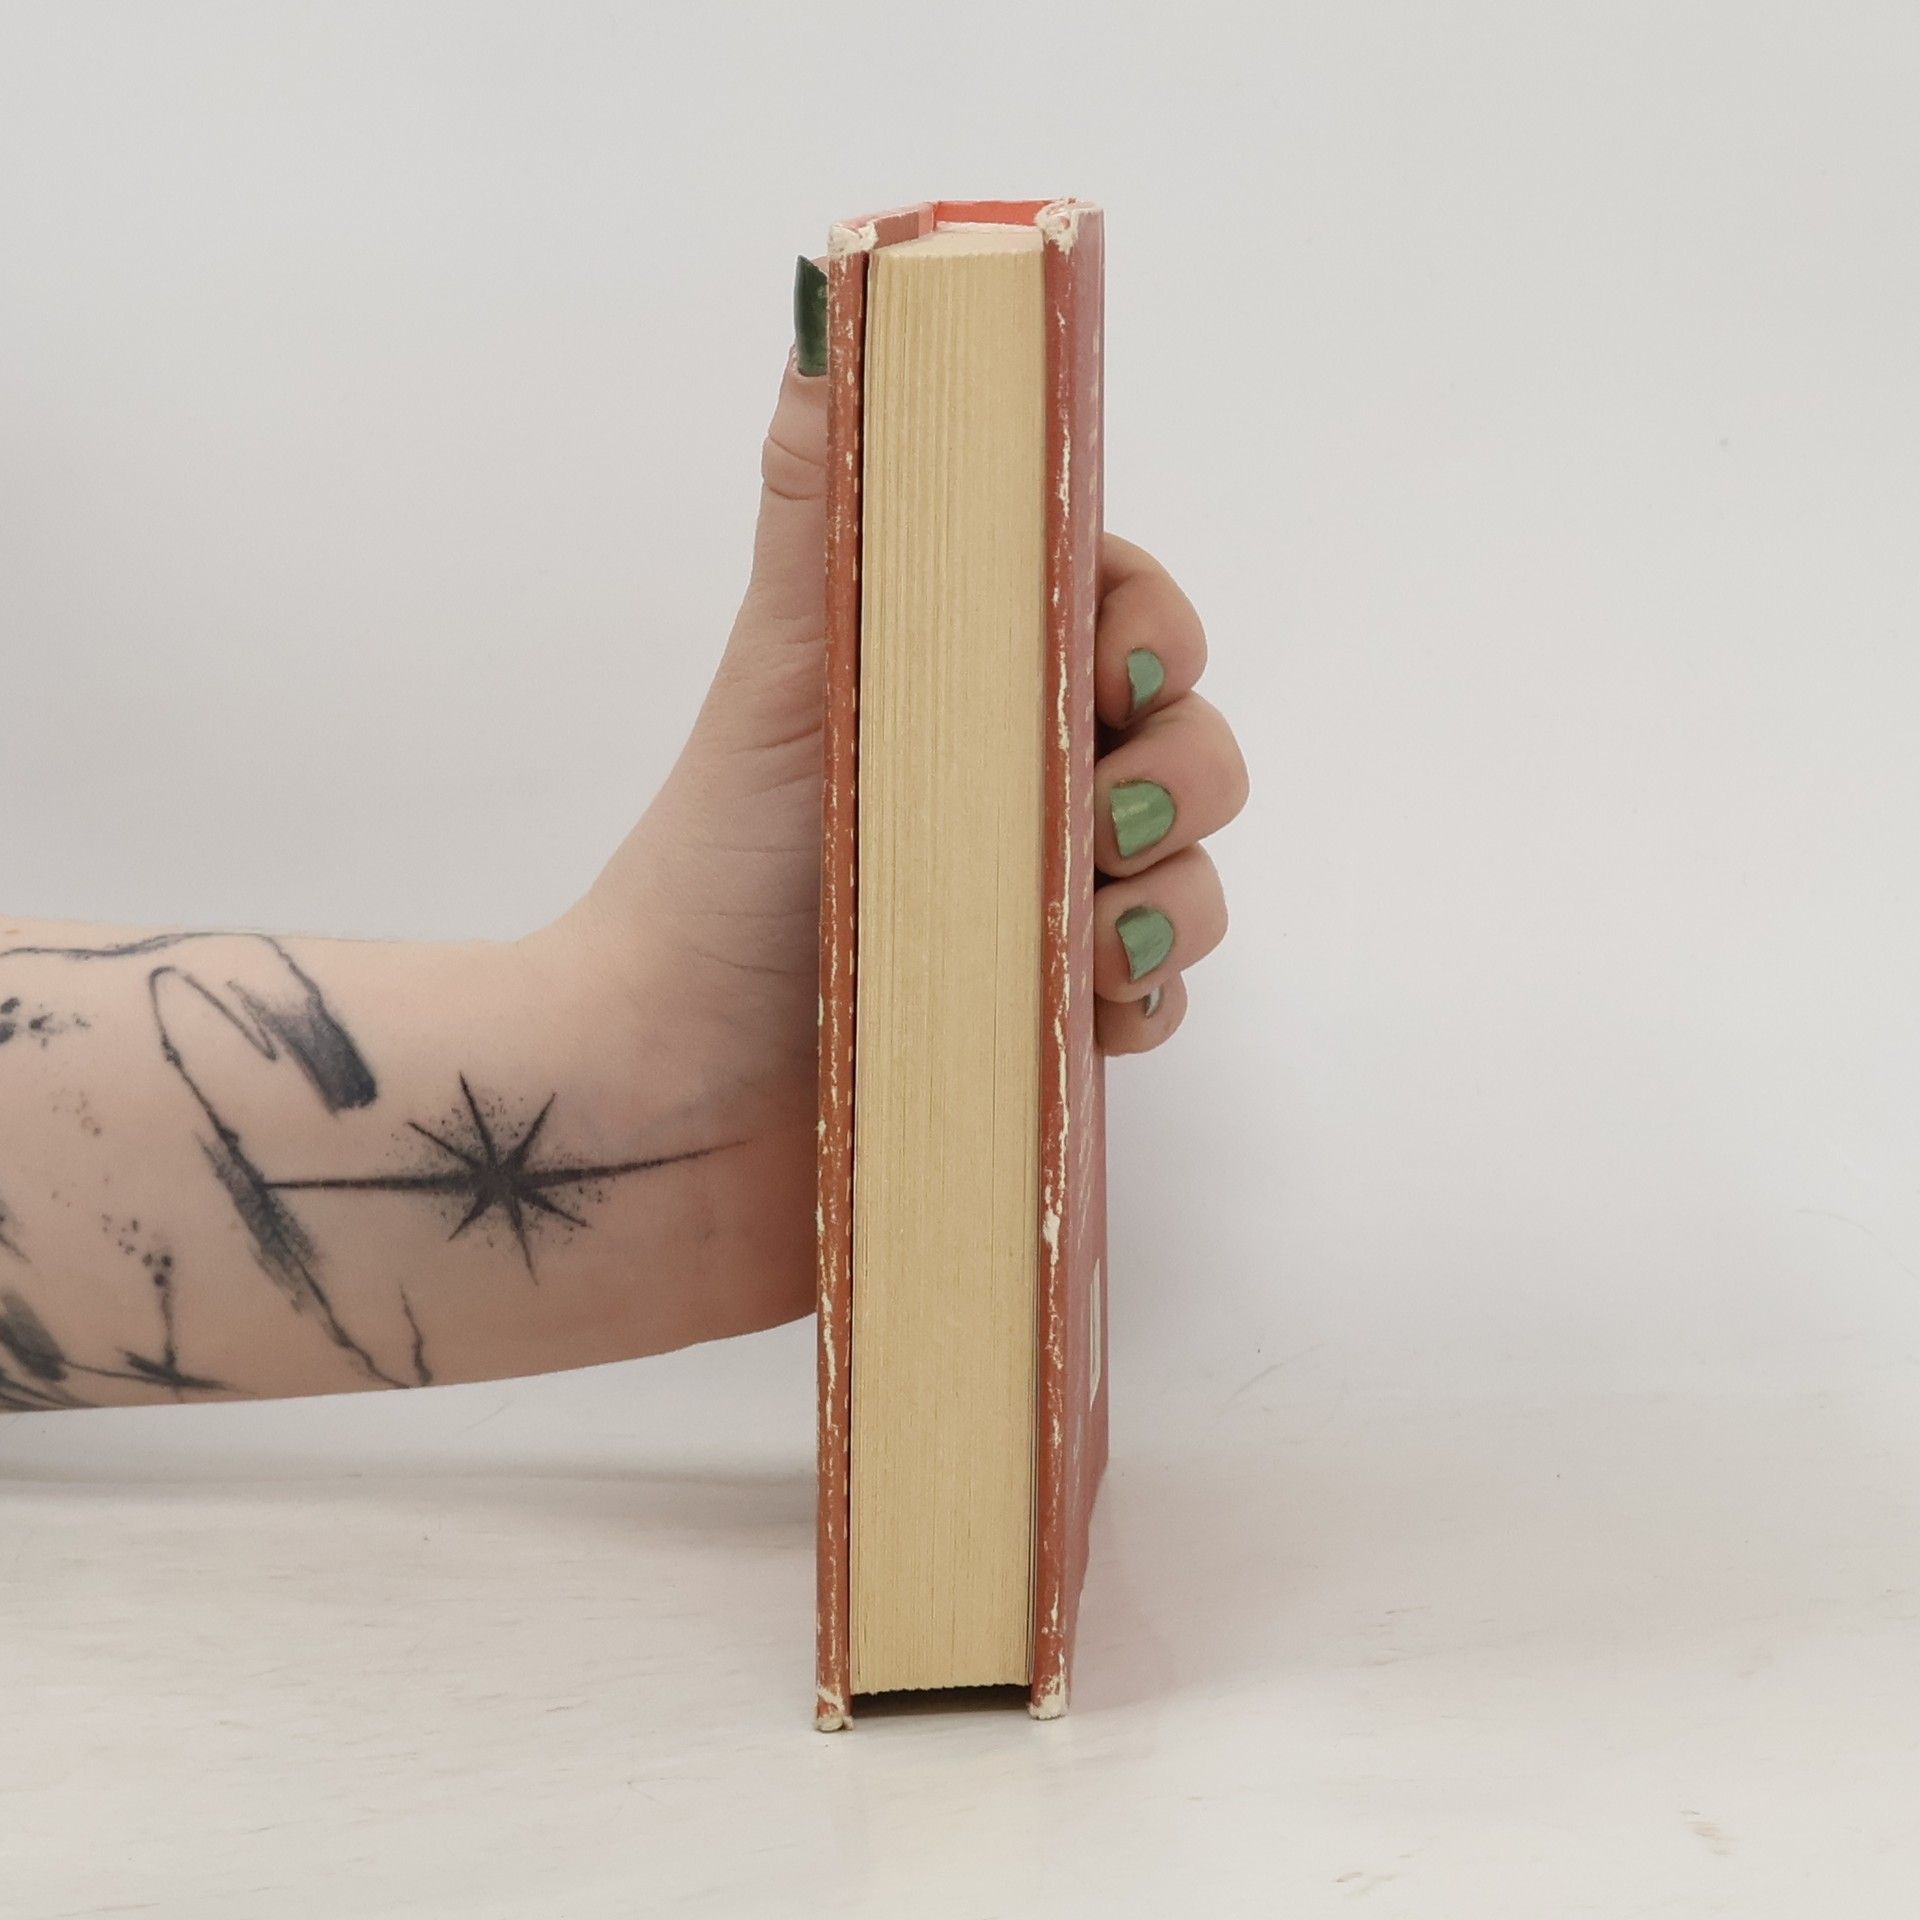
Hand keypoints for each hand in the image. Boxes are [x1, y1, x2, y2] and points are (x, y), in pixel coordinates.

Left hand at [568, 350, 1247, 1334]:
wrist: (658, 1110)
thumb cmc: (712, 880)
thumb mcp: (785, 679)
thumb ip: (835, 511)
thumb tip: (837, 308)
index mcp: (960, 696)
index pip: (1118, 619)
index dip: (1151, 631)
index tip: (1115, 671)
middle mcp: (1009, 799)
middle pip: (1189, 747)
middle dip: (1183, 772)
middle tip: (1102, 815)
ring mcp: (1033, 918)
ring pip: (1193, 878)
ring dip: (1176, 899)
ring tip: (1087, 939)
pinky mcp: (1043, 1036)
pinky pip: (1159, 1005)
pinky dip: (1145, 1004)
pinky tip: (1087, 1013)